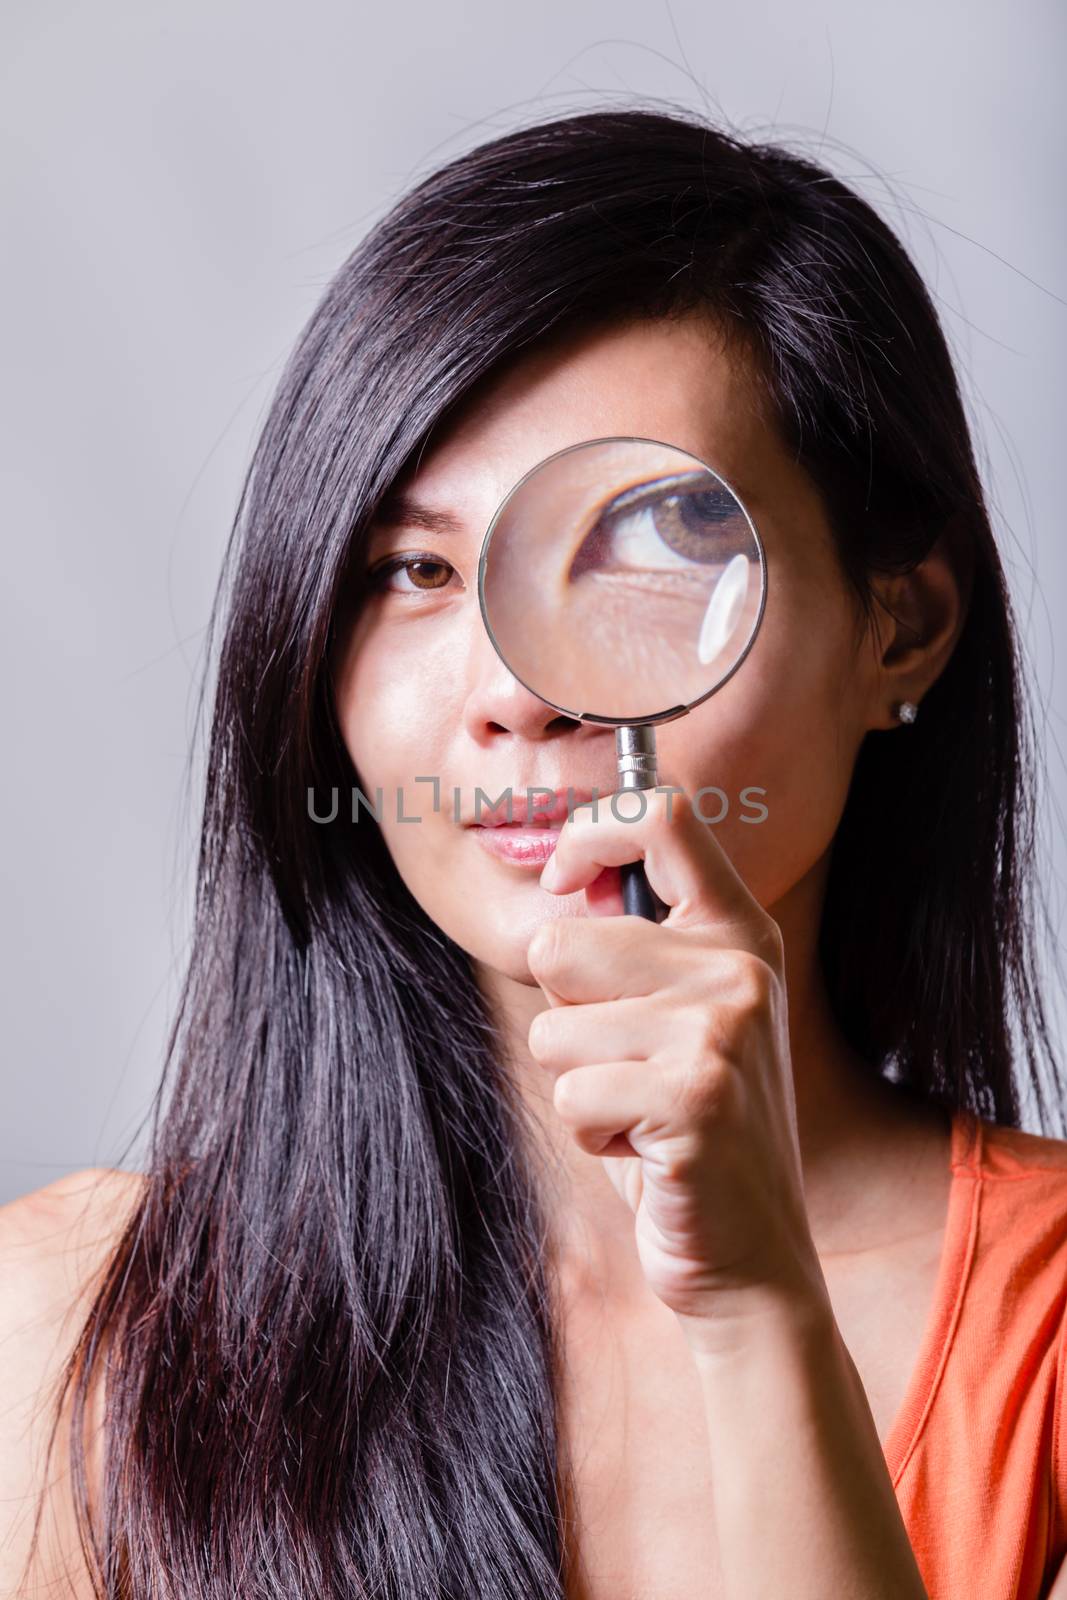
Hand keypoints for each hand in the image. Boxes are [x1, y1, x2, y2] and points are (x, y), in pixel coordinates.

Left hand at [527, 786, 830, 1351]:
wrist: (752, 1253)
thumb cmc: (687, 1127)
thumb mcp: (678, 1018)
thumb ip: (634, 949)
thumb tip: (564, 884)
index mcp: (737, 933)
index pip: (663, 816)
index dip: (590, 835)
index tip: (563, 880)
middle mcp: (738, 969)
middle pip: (562, 945)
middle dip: (565, 1018)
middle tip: (627, 1068)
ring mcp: (721, 1030)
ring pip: (553, 1028)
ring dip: (577, 1084)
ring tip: (640, 1111)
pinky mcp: (694, 1096)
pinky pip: (569, 1093)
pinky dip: (589, 1132)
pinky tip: (647, 1149)